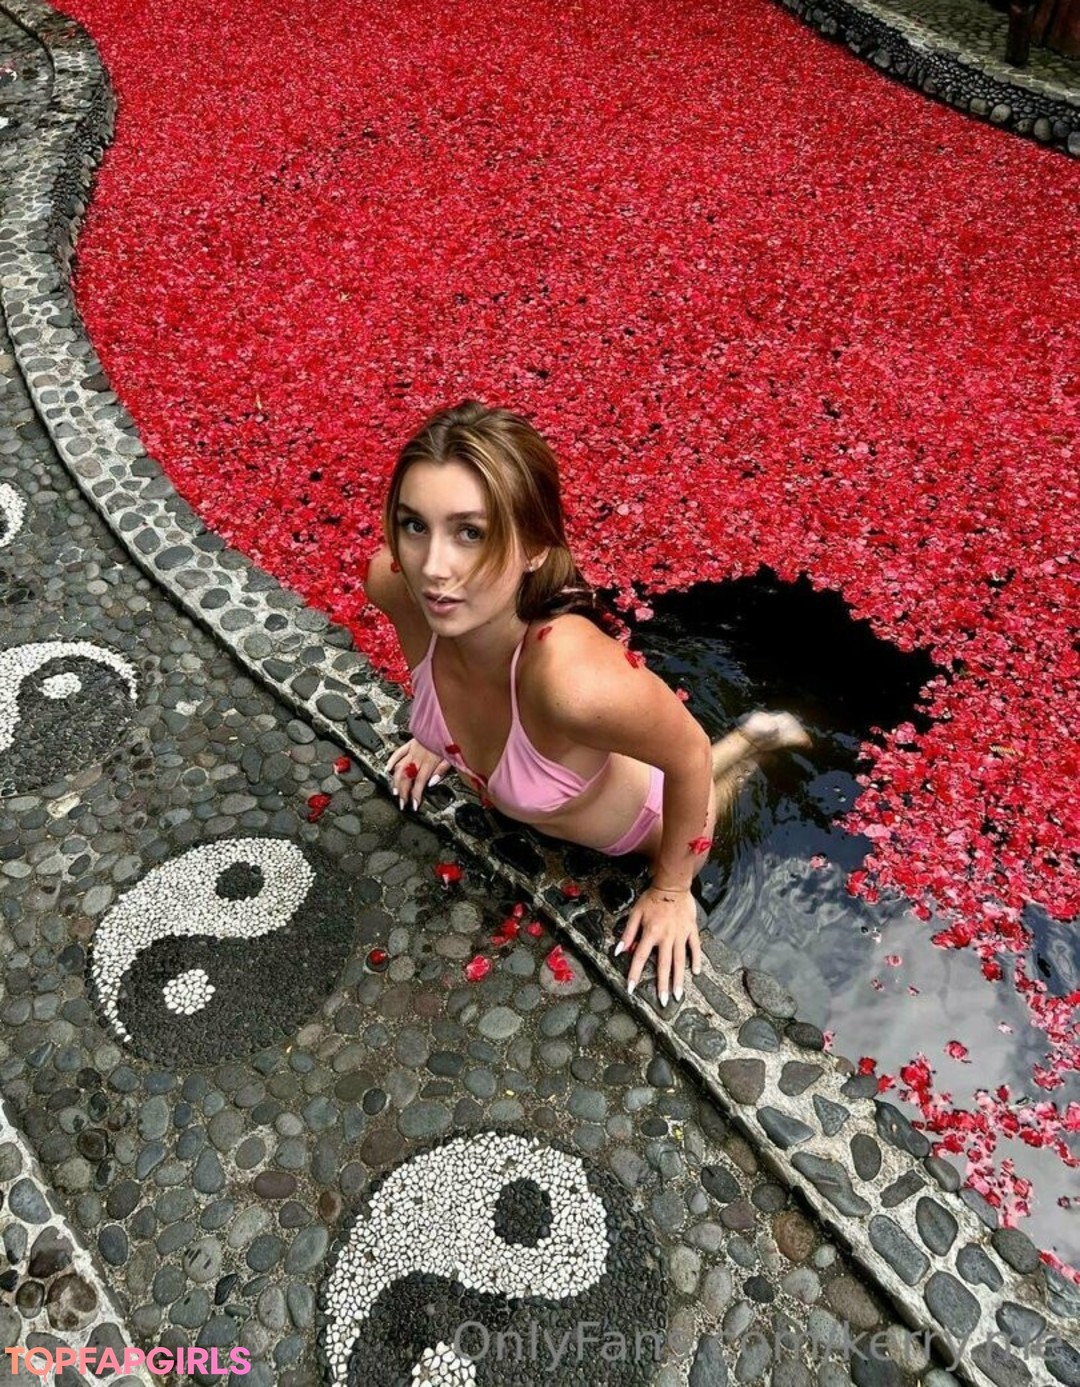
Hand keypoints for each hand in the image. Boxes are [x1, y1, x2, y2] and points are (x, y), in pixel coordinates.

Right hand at [387, 738, 450, 809]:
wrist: (445, 722)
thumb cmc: (450, 739)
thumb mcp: (452, 757)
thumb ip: (441, 770)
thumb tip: (432, 783)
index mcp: (429, 762)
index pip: (419, 783)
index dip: (415, 795)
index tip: (413, 805)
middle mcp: (418, 757)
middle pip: (407, 778)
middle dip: (403, 793)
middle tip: (402, 803)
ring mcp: (413, 750)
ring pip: (400, 768)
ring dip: (396, 781)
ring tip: (395, 792)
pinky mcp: (410, 743)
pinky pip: (398, 753)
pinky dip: (392, 761)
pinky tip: (388, 769)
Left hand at [617, 886, 701, 1005]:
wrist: (673, 885)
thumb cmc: (652, 899)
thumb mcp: (635, 913)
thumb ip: (627, 933)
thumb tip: (618, 950)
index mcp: (650, 933)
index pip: (640, 958)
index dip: (635, 974)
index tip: (631, 989)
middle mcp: (666, 937)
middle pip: (663, 965)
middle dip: (662, 985)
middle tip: (663, 1001)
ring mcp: (680, 935)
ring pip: (679, 961)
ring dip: (678, 979)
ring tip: (677, 995)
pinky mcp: (691, 930)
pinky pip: (694, 948)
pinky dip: (696, 960)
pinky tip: (696, 972)